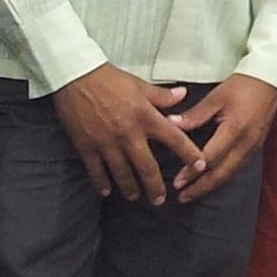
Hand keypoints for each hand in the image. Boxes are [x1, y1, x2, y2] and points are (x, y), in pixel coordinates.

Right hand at [51, 64, 202, 203]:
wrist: (76, 77)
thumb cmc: (109, 79)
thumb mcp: (139, 84)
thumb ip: (162, 96)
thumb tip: (183, 95)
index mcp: (146, 116)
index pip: (174, 138)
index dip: (189, 154)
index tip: (200, 166)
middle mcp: (129, 133)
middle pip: (146, 167)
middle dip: (155, 186)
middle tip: (159, 200)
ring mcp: (107, 142)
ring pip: (122, 173)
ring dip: (129, 188)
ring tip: (134, 196)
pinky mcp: (86, 146)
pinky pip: (96, 171)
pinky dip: (101, 183)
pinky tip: (106, 191)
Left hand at [171, 73, 276, 201]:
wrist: (269, 80)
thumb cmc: (243, 85)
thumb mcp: (216, 97)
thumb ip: (194, 115)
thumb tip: (171, 124)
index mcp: (235, 129)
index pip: (210, 157)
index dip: (193, 171)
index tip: (177, 182)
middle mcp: (246, 143)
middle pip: (222, 173)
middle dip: (201, 187)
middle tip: (182, 197)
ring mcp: (253, 146)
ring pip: (231, 173)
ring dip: (211, 185)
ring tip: (193, 193)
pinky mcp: (256, 146)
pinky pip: (238, 167)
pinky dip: (223, 177)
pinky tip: (212, 181)